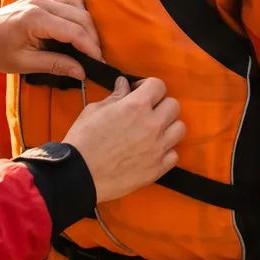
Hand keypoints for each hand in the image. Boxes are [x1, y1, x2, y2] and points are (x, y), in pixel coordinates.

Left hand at [0, 0, 99, 77]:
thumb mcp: (24, 64)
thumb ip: (54, 65)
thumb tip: (81, 71)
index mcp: (34, 19)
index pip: (73, 30)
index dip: (90, 47)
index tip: (98, 62)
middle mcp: (40, 2)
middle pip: (80, 15)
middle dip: (92, 37)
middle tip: (95, 56)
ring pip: (77, 2)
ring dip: (86, 21)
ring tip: (87, 41)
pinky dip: (77, 5)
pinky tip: (76, 21)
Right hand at [63, 77, 184, 201]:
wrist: (79, 175)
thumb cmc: (83, 139)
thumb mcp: (94, 110)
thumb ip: (115, 96)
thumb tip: (125, 84)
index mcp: (137, 106)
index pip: (159, 85)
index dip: (148, 86)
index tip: (138, 92)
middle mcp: (153, 125)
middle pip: (174, 105)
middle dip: (160, 104)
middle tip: (146, 112)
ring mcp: (158, 148)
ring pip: (180, 128)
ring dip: (168, 126)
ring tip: (153, 132)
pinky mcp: (158, 169)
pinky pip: (174, 154)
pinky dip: (166, 151)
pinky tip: (152, 151)